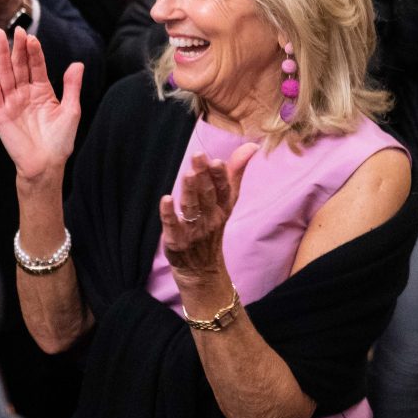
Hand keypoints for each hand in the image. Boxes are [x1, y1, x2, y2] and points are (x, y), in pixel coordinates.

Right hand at [0, 28, 84, 189]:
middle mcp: (24, 94)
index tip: (32, 37)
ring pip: (5, 73)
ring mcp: (11, 102)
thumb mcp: (71, 111)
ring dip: (1, 55)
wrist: (45, 164)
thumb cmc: (60, 142)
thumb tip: (78, 64)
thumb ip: (71, 87)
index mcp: (42, 92)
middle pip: (19, 65)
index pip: (36, 66)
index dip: (34, 52)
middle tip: (16, 28)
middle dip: (17, 47)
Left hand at [158, 145, 256, 282]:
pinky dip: (169, 213)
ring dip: (190, 191)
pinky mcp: (177, 241)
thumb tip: (251, 147)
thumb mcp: (226, 202)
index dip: (221, 176)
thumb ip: (234, 173)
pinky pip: (172, 226)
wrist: (202, 270)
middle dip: (203, 176)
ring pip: (192, 208)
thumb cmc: (211, 227)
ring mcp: (193, 230)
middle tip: (198, 156)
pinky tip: (166, 199)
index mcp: (223, 208)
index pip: (224, 190)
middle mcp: (210, 218)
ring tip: (188, 174)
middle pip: (207, 195)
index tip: (217, 161)